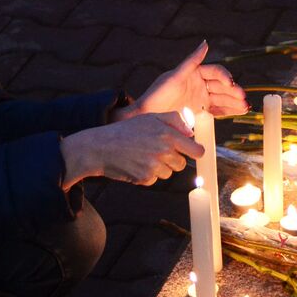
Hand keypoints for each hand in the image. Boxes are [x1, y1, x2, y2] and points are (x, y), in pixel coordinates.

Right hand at [61, 112, 203, 187]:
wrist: (100, 147)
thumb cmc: (125, 131)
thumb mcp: (150, 117)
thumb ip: (174, 120)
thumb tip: (190, 132)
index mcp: (167, 134)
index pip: (196, 151)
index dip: (196, 152)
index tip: (193, 152)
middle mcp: (163, 151)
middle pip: (181, 164)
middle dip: (173, 159)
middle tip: (156, 151)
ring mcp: (154, 166)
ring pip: (168, 173)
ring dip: (159, 167)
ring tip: (143, 156)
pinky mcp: (145, 178)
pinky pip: (154, 179)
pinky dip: (147, 175)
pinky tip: (136, 164)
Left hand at [120, 40, 248, 119]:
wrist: (148, 116)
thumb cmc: (157, 94)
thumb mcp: (174, 76)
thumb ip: (192, 61)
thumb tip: (206, 43)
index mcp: (195, 72)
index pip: (215, 72)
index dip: (224, 77)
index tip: (230, 83)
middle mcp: (200, 84)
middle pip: (222, 86)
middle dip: (234, 91)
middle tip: (243, 98)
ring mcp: (201, 98)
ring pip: (223, 99)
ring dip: (235, 102)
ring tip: (246, 107)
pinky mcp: (201, 111)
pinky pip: (218, 110)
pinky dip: (229, 111)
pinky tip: (240, 111)